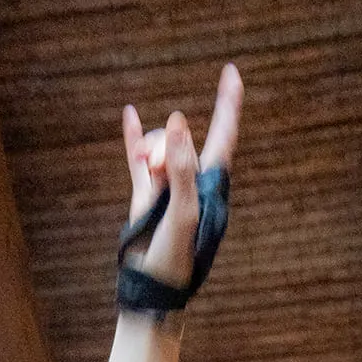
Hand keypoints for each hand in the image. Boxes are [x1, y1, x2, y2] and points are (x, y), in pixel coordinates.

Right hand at [120, 63, 242, 294]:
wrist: (151, 289)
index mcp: (210, 185)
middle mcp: (192, 181)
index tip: (232, 73)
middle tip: (158, 177)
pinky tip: (129, 113)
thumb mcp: (183, 212)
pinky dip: (133, 137)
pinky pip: (138, 158)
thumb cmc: (175, 258)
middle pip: (179, 141)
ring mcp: (168, 186)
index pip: (223, 136)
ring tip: (145, 178)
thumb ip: (182, 168)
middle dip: (164, 149)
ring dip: (147, 152)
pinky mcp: (146, 195)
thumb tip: (177, 121)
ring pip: (157, 147)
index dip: (228, 105)